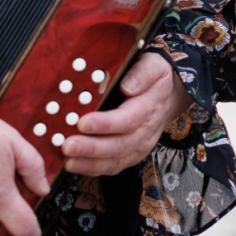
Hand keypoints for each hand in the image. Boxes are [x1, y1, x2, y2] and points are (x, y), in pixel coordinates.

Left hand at [58, 51, 185, 176]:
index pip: (129, 119)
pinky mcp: (131, 155)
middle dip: (92, 148)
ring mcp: (139, 146)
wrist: (167, 97)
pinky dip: (93, 169)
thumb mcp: (153, 65)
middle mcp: (146, 131)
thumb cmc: (154, 78)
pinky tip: (75, 166)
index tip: (82, 123)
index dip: (106, 124)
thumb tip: (127, 87)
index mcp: (149, 107)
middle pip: (120, 145)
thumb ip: (142, 73)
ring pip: (116, 160)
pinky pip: (113, 167)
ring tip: (67, 161)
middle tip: (68, 146)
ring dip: (90, 163)